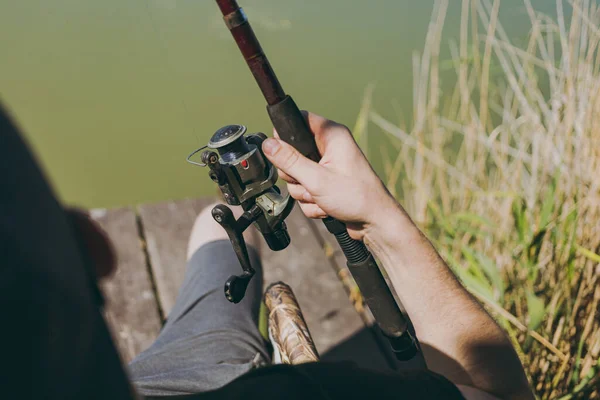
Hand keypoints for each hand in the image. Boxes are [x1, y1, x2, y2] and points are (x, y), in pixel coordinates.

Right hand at [262, 111, 402, 240]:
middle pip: (292, 153)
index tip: (283, 152)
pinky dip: (311, 202)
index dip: (285, 135)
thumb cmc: (356, 197)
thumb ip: (290, 161)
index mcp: (332, 135)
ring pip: (297, 175)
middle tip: (310, 184)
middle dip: (296, 175)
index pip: (299, 119)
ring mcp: (327, 167)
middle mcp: (330, 148)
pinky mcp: (325, 183)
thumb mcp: (317, 179)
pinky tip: (326, 206)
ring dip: (304, 192)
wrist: (374, 223)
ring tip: (321, 198)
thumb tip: (268, 144)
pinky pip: (305, 190)